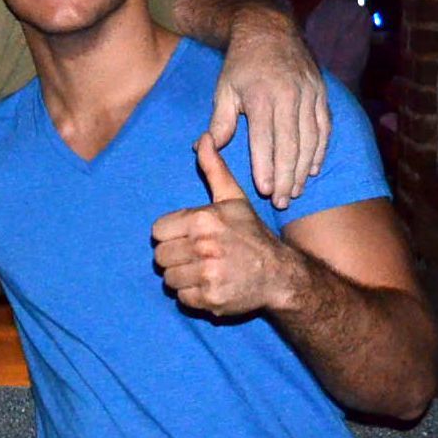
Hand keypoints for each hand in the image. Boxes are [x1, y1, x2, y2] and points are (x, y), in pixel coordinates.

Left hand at [151, 135, 300, 317]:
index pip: (158, 231)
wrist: (280, 275)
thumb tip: (204, 137)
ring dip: (182, 277)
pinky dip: (192, 296)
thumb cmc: (251, 234)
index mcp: (203, 220)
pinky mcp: (212, 299)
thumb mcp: (233, 199)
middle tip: (196, 256)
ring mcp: (208, 275)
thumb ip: (214, 169)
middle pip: (160, 257)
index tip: (188, 237)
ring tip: (203, 270)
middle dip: (175, 257)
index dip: (171, 235)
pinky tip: (210, 285)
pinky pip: (182, 299)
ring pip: (169, 279)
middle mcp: (204, 246)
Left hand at [209, 6, 328, 207]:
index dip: (265, 167)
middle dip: (287, 177)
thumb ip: (220, 121)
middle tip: (283, 202)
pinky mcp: (322, 94)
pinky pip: (325, 128)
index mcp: (261, 97)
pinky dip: (321, 150)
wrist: (270, 31)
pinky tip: (314, 169)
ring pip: (311, 140)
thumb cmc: (241, 64)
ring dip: (305, 169)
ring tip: (297, 191)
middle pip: (291, 145)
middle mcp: (289, 96)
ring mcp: (309, 95)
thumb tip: (204, 148)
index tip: (265, 190)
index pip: (265, 140)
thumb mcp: (224, 88)